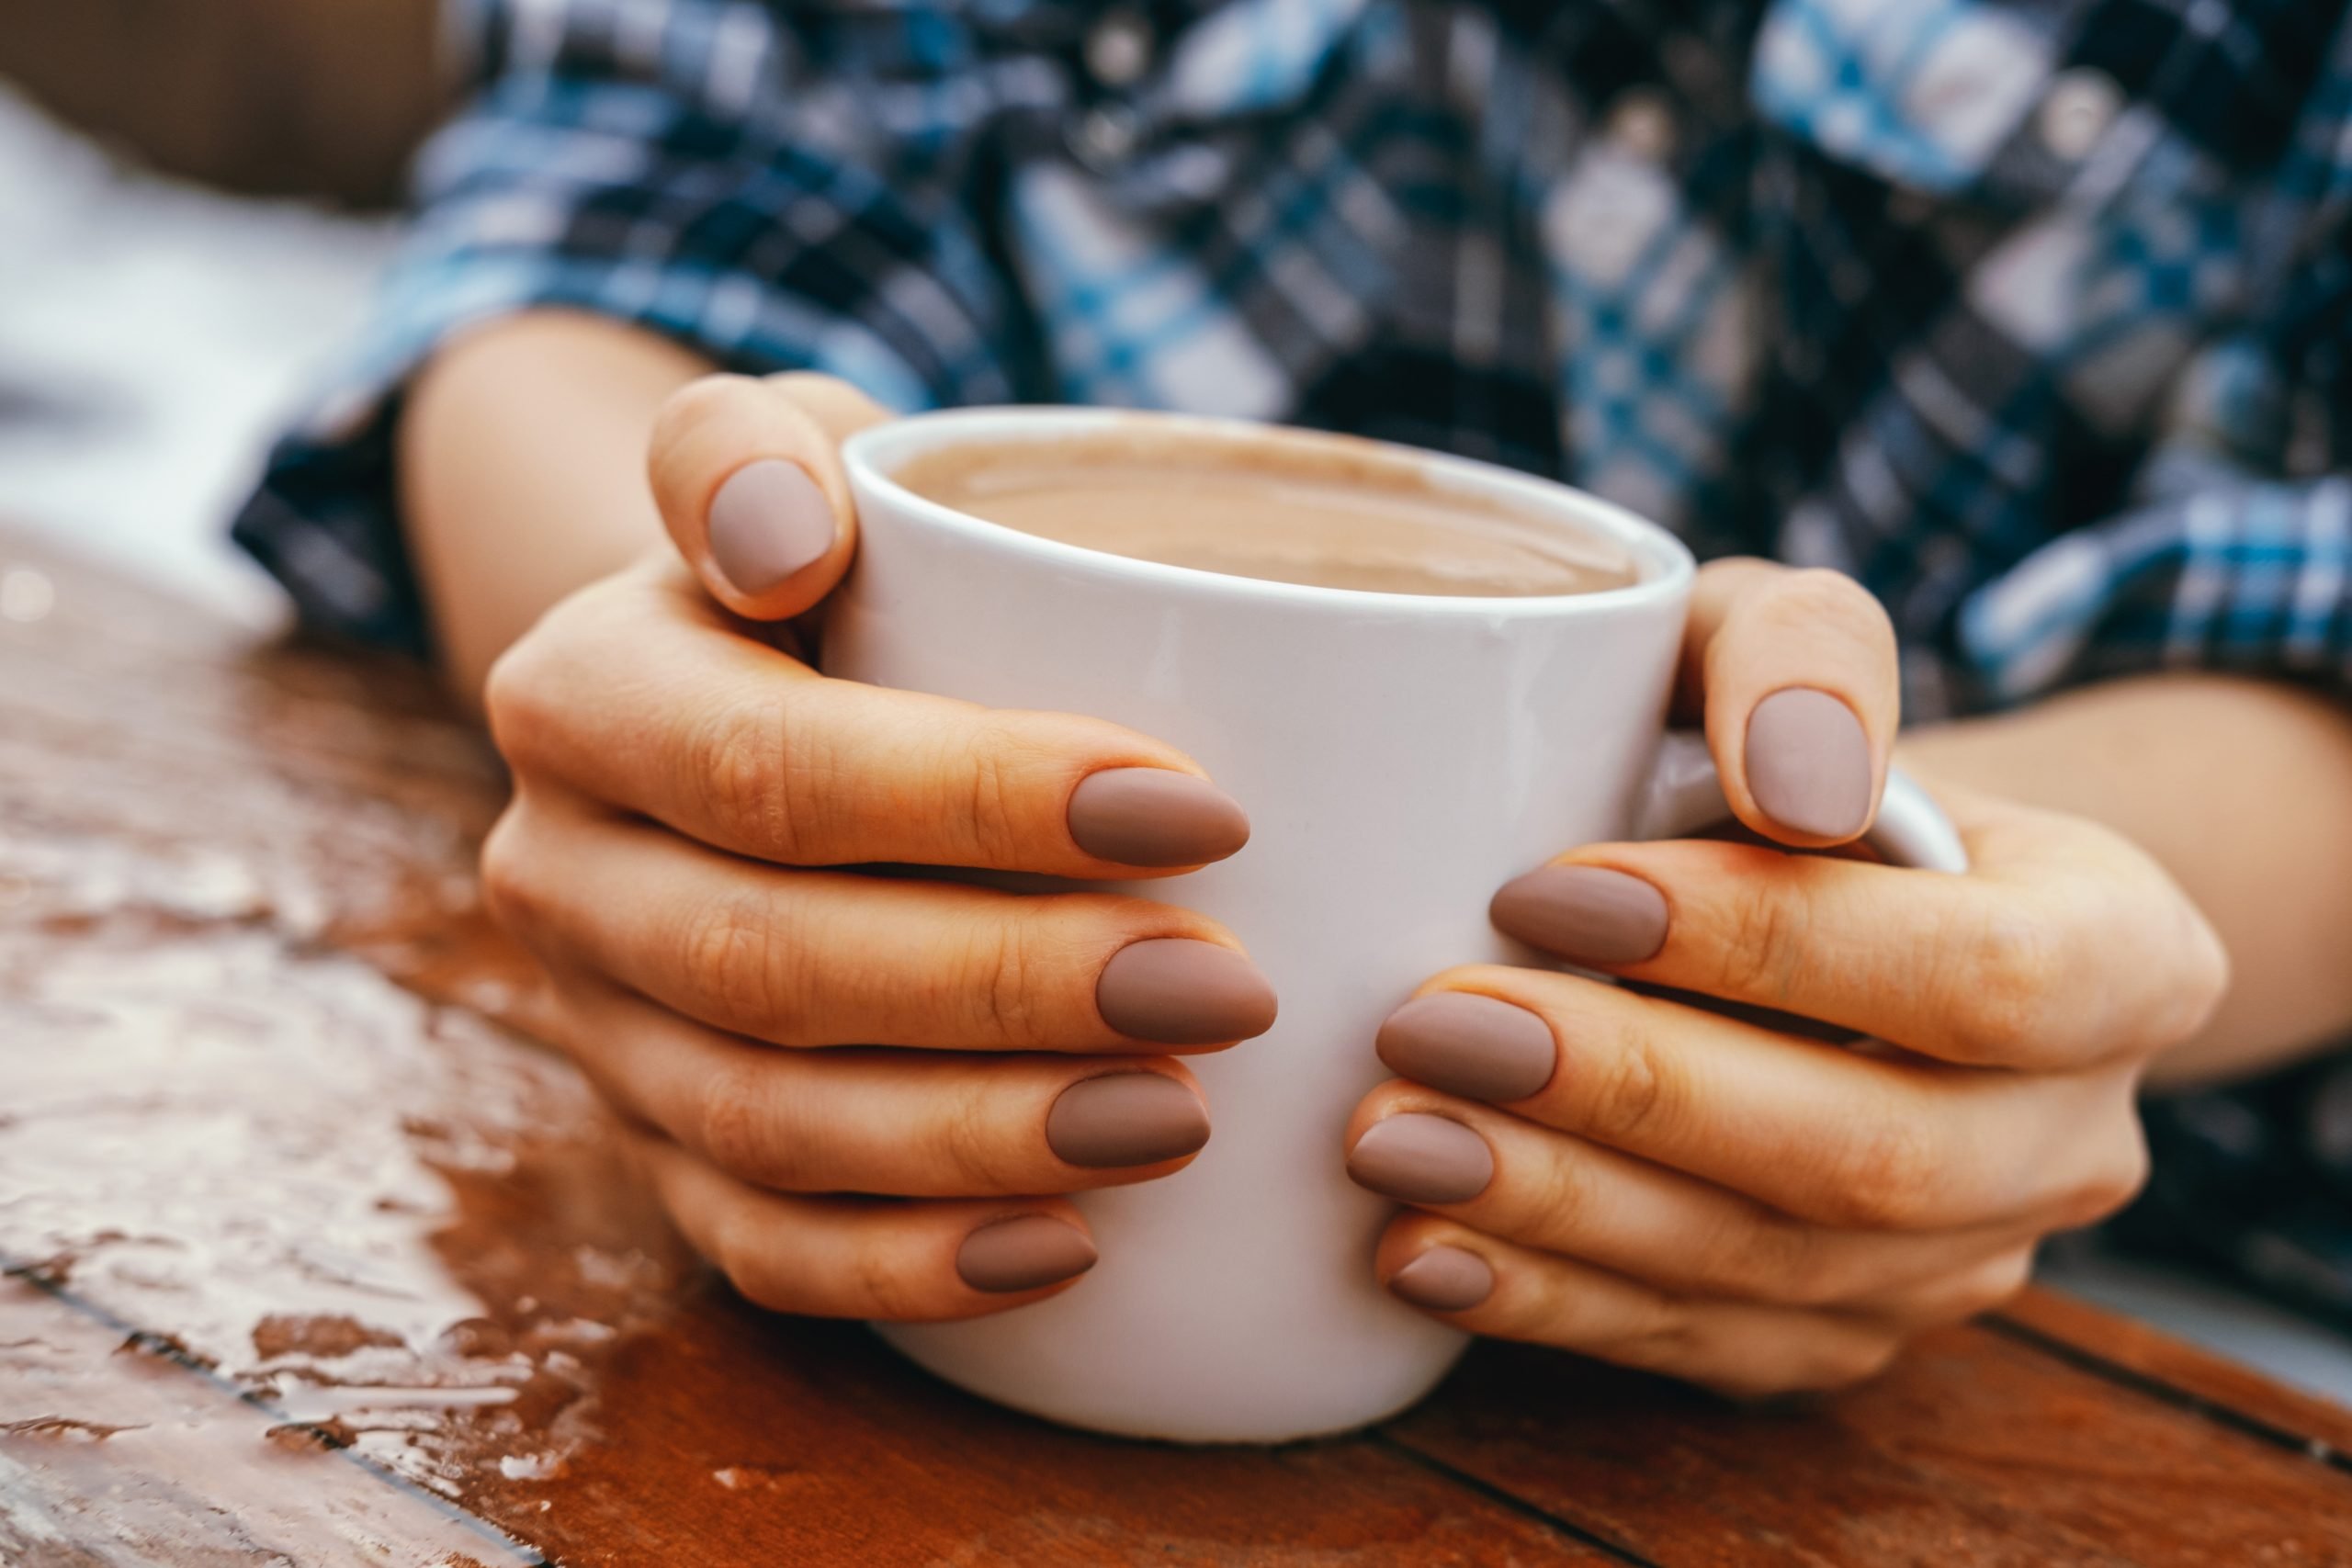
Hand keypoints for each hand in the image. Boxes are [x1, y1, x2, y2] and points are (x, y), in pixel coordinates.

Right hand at [480, 373, 1275, 1320]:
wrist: (732, 692)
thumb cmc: (821, 565)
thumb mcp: (786, 454)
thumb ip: (751, 450)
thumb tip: (777, 535)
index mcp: (582, 696)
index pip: (771, 768)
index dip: (978, 803)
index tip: (1203, 814)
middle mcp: (560, 874)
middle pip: (769, 963)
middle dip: (1006, 991)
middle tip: (1220, 994)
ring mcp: (599, 1030)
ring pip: (763, 1126)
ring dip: (976, 1139)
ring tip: (1175, 1119)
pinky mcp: (656, 1145)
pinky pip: (757, 1241)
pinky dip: (907, 1266)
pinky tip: (1066, 1248)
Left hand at [1345, 560, 2228, 1396]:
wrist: (1819, 899)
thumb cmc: (1791, 748)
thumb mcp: (1798, 643)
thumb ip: (1805, 660)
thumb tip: (1797, 788)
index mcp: (2128, 954)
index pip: (1978, 976)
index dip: (1763, 944)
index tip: (1540, 886)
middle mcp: (2073, 1137)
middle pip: (1871, 1156)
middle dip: (1632, 1095)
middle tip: (1427, 1029)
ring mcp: (1966, 1262)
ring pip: (1774, 1271)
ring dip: (1562, 1211)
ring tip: (1389, 1138)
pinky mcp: (1846, 1337)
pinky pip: (1705, 1347)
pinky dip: (1550, 1303)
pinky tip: (1419, 1248)